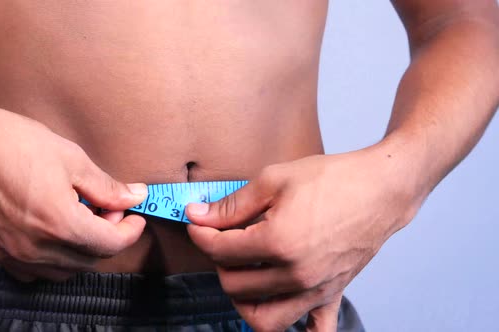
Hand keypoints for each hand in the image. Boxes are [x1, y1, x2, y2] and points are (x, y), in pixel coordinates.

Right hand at [0, 102, 147, 281]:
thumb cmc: (11, 143)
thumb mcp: (71, 159)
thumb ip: (106, 186)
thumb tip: (135, 196)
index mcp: (59, 224)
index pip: (110, 244)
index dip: (130, 231)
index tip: (136, 216)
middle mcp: (36, 248)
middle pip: (90, 259)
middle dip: (109, 237)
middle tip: (110, 209)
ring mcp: (14, 253)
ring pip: (65, 269)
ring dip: (84, 249)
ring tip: (84, 216)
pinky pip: (36, 270)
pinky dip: (56, 258)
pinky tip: (57, 231)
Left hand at [187, 150, 422, 330]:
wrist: (381, 188)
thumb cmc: (332, 179)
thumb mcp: (274, 180)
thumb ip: (232, 205)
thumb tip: (198, 215)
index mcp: (278, 243)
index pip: (220, 250)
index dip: (201, 233)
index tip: (197, 222)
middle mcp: (296, 274)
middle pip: (235, 285)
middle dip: (219, 261)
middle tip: (222, 239)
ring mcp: (315, 289)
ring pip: (264, 320)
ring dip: (244, 301)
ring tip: (242, 275)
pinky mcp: (333, 293)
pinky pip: (316, 330)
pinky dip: (298, 329)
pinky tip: (285, 311)